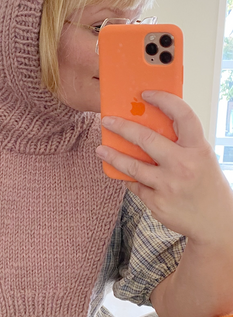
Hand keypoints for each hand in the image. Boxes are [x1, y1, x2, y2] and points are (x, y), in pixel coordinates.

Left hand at [96, 91, 232, 244]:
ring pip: (132, 166)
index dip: (163, 100)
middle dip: (122, 127)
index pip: (182, 115)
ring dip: (113, 156)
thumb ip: (180, 143)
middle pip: (146, 140)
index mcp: (198, 149)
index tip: (146, 94)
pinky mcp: (157, 202)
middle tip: (108, 121)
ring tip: (101, 149)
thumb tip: (148, 124)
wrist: (215, 222)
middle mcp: (183, 165)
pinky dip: (129, 178)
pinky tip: (123, 173)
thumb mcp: (201, 158)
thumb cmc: (206, 185)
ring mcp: (168, 185)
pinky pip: (135, 185)